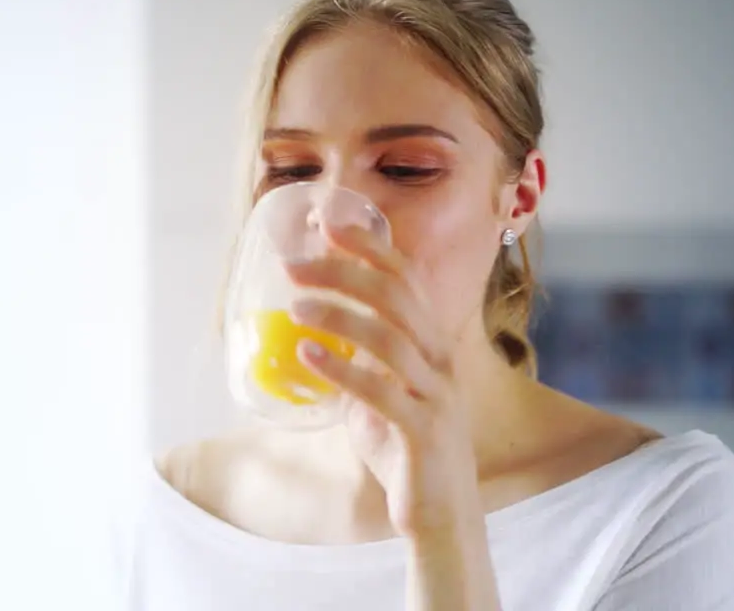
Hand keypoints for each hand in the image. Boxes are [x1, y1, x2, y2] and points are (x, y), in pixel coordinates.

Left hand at [284, 225, 481, 537]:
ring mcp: (436, 395)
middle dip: (343, 272)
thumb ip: (360, 356)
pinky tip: (307, 355)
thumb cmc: (406, 448)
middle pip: (395, 296)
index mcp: (430, 343)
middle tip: (292, 264)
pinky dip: (342, 369)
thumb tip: (309, 328)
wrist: (440, 513)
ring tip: (294, 307)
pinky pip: (381, 392)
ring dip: (338, 316)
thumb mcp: (382, 389)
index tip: (327, 221)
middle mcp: (439, 360)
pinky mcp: (424, 432)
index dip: (369, 245)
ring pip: (389, 338)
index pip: (404, 277)